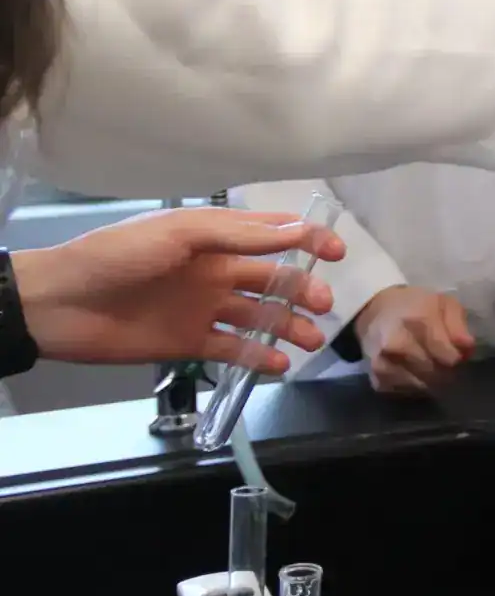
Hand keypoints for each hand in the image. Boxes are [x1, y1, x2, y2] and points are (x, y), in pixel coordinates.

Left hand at [13, 208, 343, 371]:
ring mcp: (203, 309)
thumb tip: (297, 230)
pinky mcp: (188, 344)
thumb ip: (239, 236)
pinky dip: (258, 358)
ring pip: (259, 317)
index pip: (272, 235)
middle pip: (272, 280)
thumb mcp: (180, 235)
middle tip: (322, 305)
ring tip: (310, 340)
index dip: (307, 240)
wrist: (58, 304)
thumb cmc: (117, 256)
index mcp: (214, 238)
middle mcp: (215, 271)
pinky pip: (232, 351)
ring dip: (288, 326)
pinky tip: (279, 364)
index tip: (336, 253)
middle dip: (302, 290)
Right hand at [353, 285, 474, 396]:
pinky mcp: (377, 380)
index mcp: (418, 321)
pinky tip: (415, 370)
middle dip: (447, 371)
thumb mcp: (443, 303)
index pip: (448, 357)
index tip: (458, 353)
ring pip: (423, 386)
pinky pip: (407, 392)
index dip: (457, 357)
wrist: (375, 312)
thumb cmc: (416, 306)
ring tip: (431, 365)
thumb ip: (458, 325)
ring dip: (432, 380)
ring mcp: (383, 364)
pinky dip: (415, 384)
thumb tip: (468, 348)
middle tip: (446, 362)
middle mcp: (396, 344)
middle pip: (436, 374)